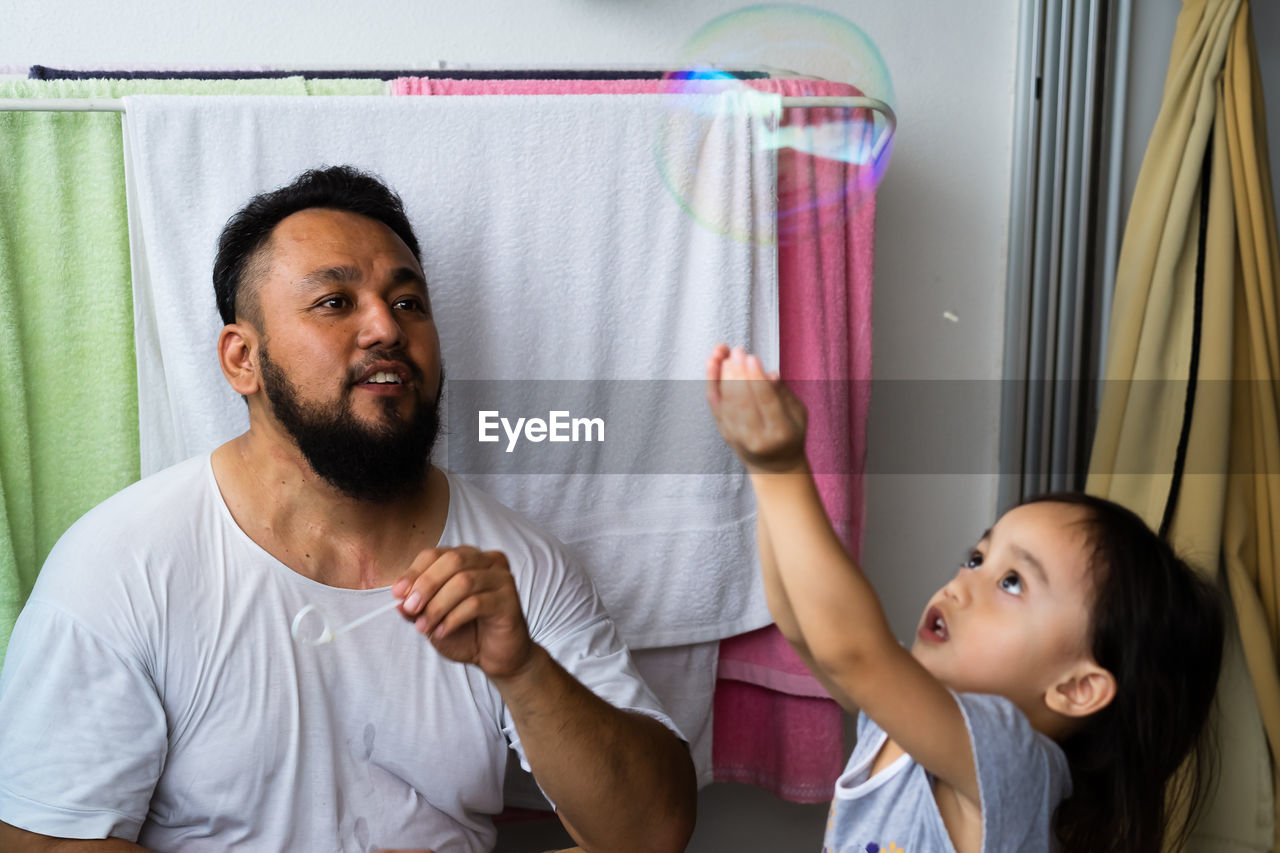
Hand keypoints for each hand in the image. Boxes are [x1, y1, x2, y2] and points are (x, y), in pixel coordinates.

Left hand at [393, 546, 534, 678]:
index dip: (414, 571)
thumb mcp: (433, 619)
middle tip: (410, 608)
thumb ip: (417, 608)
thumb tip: (398, 600)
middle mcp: (487, 561)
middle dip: (426, 585)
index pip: (436, 554)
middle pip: (452, 560)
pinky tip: (442, 631)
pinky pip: (476, 603)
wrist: (496, 657)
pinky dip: (453, 618)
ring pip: (464, 581)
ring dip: (438, 605)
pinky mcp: (509, 599)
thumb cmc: (467, 633)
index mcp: (468, 558)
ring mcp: (501, 578)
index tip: (398, 593)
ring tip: (424, 627)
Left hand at [705, 343, 807, 472]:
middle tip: (736, 351)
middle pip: (743, 402)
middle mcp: (756, 437)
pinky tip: (712, 362)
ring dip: (722, 375)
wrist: (774, 467)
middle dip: (737, 373)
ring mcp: (737, 436)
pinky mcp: (724, 431)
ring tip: (722, 352)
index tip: (751, 357)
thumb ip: (783, 394)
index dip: (757, 379)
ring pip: (726, 402)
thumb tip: (769, 374)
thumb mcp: (798, 415)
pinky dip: (712, 382)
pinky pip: (715, 404)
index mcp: (780, 432)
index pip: (766, 401)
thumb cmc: (790, 434)